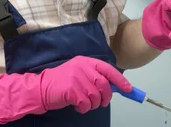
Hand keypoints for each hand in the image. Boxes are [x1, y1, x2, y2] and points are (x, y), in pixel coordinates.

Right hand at [0, 56, 131, 122]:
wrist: (42, 87)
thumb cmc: (63, 82)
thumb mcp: (80, 74)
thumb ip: (95, 76)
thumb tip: (116, 86)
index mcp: (86, 61)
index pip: (108, 69)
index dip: (120, 80)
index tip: (128, 89)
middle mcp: (82, 67)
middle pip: (104, 85)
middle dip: (106, 97)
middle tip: (102, 103)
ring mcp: (76, 78)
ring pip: (95, 96)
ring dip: (92, 104)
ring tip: (84, 103)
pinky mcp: (71, 89)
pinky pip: (85, 104)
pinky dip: (83, 108)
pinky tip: (76, 105)